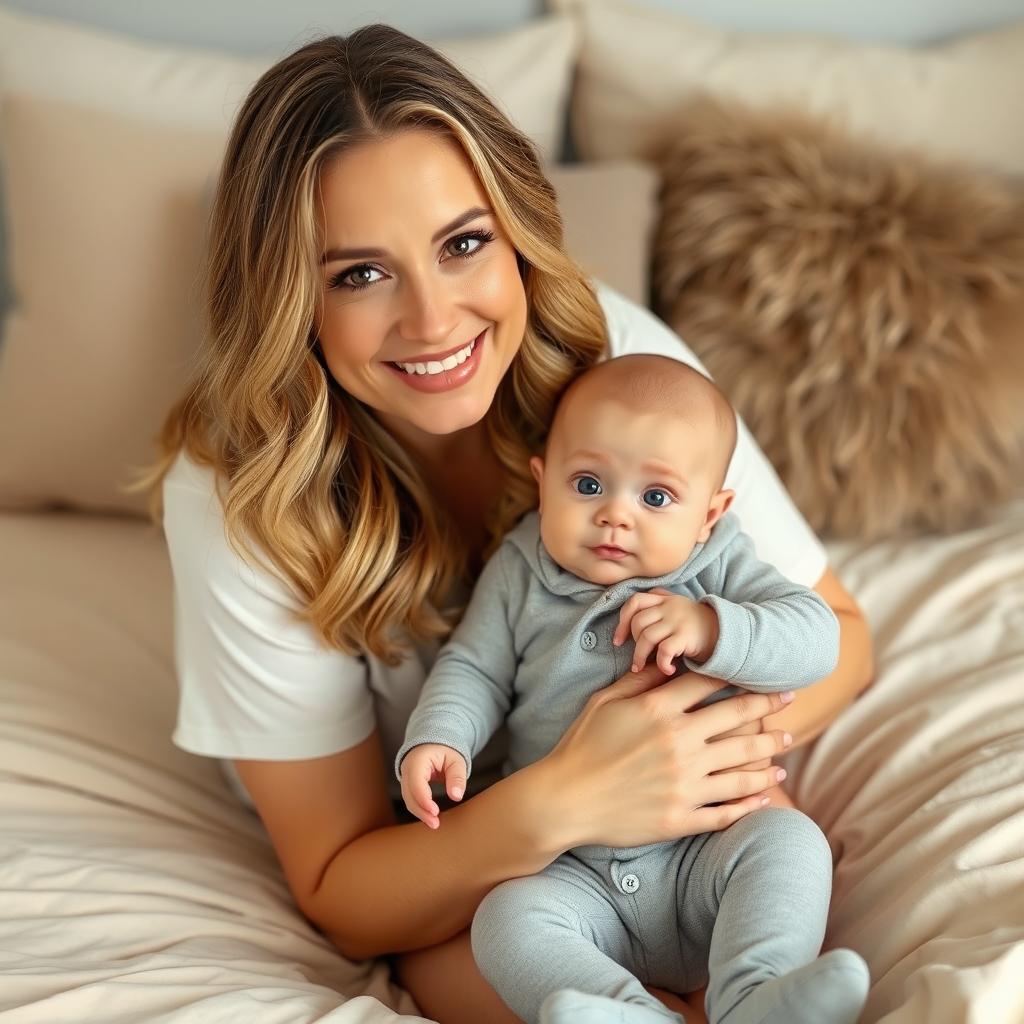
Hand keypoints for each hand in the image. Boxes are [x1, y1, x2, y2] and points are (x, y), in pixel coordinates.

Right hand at [399, 744, 467, 829]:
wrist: (435, 743)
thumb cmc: (446, 750)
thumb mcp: (456, 760)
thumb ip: (457, 777)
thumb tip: (456, 796)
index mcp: (418, 760)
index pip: (416, 783)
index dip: (424, 799)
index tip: (435, 811)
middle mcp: (407, 769)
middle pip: (409, 794)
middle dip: (421, 811)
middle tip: (436, 824)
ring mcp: (406, 777)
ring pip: (408, 799)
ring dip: (420, 813)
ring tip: (434, 823)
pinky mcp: (408, 784)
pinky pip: (411, 799)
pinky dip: (420, 809)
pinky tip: (430, 817)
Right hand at [539, 662, 795, 848]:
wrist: (566, 799)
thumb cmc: (581, 745)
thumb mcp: (604, 701)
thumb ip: (639, 681)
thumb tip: (668, 663)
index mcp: (659, 710)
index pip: (710, 684)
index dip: (738, 675)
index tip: (758, 671)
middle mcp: (678, 744)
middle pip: (737, 720)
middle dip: (767, 708)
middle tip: (789, 700)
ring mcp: (683, 783)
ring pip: (741, 766)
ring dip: (768, 755)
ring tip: (785, 746)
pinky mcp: (681, 817)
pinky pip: (726, 810)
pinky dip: (751, 803)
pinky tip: (766, 795)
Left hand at [613, 588, 718, 673]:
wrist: (728, 633)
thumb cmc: (696, 627)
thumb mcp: (677, 609)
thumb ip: (657, 608)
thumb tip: (628, 625)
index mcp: (665, 599)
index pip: (635, 601)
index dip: (622, 620)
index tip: (618, 640)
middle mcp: (670, 607)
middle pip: (638, 621)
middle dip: (632, 642)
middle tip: (637, 656)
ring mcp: (678, 620)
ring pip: (646, 637)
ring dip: (640, 656)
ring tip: (640, 668)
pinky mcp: (687, 636)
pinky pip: (664, 650)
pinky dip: (661, 663)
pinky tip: (667, 670)